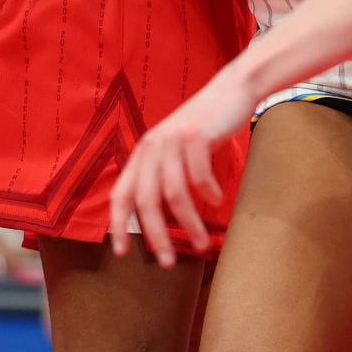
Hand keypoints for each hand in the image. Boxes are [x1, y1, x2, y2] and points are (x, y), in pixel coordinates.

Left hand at [107, 66, 254, 265]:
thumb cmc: (208, 125)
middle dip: (156, 236)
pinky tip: (217, 201)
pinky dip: (208, 193)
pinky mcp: (197, 134)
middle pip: (147, 200)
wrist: (233, 89)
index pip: (122, 194)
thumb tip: (160, 216)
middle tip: (167, 262)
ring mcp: (174, 139)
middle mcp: (152, 146)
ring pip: (175, 193)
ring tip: (202, 243)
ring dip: (189, 223)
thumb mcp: (178, 149)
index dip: (118, 225)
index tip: (122, 253)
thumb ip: (165, 174)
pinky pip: (199, 175)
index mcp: (143, 153)